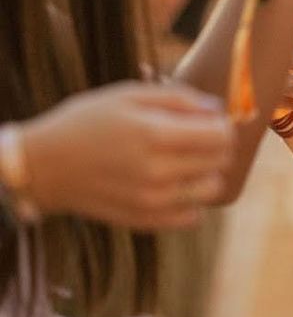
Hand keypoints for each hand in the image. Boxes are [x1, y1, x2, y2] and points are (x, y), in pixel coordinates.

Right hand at [22, 81, 233, 229]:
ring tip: (188, 160)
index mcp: (156, 135)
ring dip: (208, 173)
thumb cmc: (88, 121)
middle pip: (220, 162)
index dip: (223, 123)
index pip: (220, 135)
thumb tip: (217, 108)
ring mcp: (151, 202)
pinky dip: (191, 200)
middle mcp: (157, 172)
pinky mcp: (143, 222)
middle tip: (199, 136)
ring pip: (210, 190)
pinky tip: (174, 183)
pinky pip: (191, 217)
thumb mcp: (130, 94)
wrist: (45, 165)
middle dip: (218, 146)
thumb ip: (179, 98)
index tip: (209, 119)